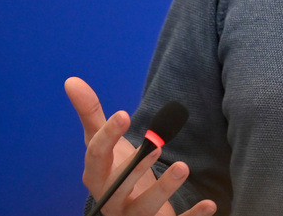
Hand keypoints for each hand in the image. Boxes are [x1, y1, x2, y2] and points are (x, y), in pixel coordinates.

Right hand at [65, 77, 215, 215]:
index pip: (96, 159)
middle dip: (135, 169)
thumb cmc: (114, 170)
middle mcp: (112, 200)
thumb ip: (90, 114)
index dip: (108, 137)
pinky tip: (211, 204)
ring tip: (182, 167)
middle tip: (156, 146)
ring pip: (144, 209)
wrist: (125, 207)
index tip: (124, 114)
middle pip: (117, 189)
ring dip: (163, 190)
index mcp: (97, 177)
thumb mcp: (101, 143)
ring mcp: (134, 215)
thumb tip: (71, 80)